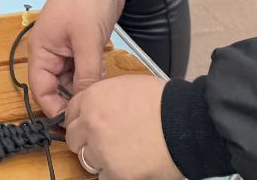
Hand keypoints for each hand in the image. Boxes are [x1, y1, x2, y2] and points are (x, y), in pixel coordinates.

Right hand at [29, 0, 125, 117]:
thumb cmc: (86, 1)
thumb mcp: (87, 42)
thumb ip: (86, 76)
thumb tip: (84, 104)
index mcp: (41, 50)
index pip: (40, 89)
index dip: (53, 108)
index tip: (72, 123)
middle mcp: (49, 52)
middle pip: (56, 87)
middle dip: (73, 98)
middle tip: (91, 109)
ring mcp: (65, 49)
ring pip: (72, 80)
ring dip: (85, 86)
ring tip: (99, 90)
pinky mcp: (80, 46)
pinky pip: (83, 70)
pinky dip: (92, 75)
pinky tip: (103, 74)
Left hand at [66, 77, 181, 179]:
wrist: (186, 124)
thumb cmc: (163, 101)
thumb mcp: (126, 86)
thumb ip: (105, 98)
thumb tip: (99, 108)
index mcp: (92, 99)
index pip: (70, 112)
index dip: (81, 119)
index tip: (88, 125)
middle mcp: (90, 125)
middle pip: (74, 138)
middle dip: (86, 140)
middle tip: (103, 142)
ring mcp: (101, 151)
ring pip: (86, 160)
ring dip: (99, 158)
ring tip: (119, 154)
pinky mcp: (116, 173)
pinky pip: (104, 177)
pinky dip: (114, 174)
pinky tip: (128, 166)